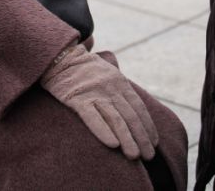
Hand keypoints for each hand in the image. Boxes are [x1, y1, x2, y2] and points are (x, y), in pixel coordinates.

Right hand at [40, 44, 158, 159]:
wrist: (61, 57)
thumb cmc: (86, 70)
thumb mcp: (109, 73)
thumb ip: (121, 89)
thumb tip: (136, 112)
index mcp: (119, 81)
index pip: (139, 107)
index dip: (148, 126)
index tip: (153, 143)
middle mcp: (109, 87)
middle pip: (130, 116)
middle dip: (141, 138)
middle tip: (148, 157)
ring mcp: (94, 92)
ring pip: (115, 119)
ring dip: (127, 139)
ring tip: (134, 156)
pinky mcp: (76, 98)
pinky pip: (92, 117)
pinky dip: (103, 131)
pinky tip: (112, 144)